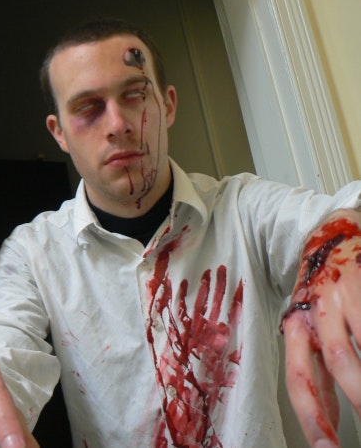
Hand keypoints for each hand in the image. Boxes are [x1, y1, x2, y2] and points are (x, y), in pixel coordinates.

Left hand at [283, 211, 360, 447]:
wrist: (326, 233)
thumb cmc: (320, 291)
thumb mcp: (310, 331)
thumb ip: (317, 372)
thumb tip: (325, 418)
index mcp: (297, 330)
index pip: (301, 381)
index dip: (314, 420)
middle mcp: (314, 316)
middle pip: (337, 367)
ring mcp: (340, 299)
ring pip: (357, 351)